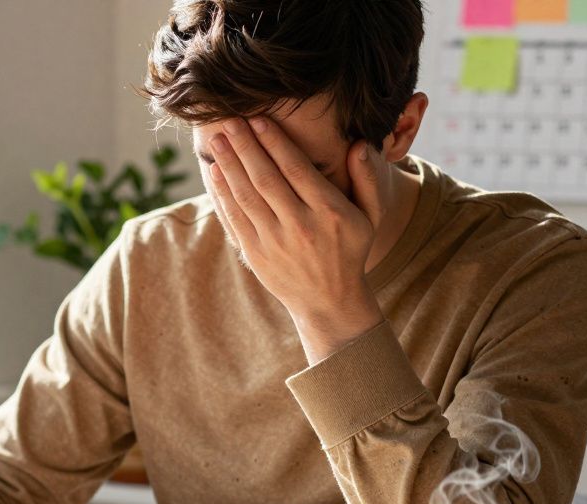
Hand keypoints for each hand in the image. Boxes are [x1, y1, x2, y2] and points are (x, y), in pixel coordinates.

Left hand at [206, 116, 392, 362]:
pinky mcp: (256, 255)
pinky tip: (215, 172)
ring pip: (247, 197)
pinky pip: (236, 219)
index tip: (259, 119)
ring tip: (217, 140)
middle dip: (245, 147)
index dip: (275, 143)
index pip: (297, 170)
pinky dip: (223, 195)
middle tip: (228, 120)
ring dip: (229, 166)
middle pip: (266, 179)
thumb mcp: (370, 217)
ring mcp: (275, 242)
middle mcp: (301, 226)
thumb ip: (367, 180)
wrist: (329, 302)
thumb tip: (359, 144)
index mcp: (330, 212)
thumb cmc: (350, 251)